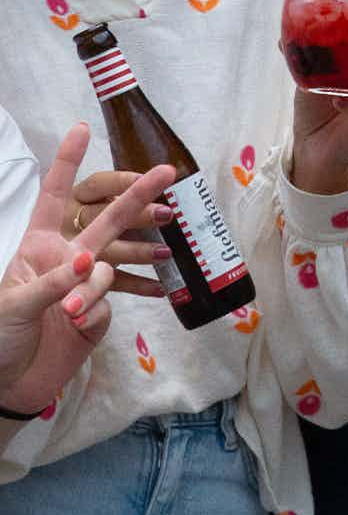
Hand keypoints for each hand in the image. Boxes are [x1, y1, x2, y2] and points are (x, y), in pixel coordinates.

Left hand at [0, 124, 174, 415]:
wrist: (10, 385)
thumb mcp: (14, 304)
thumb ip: (52, 281)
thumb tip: (87, 261)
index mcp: (39, 245)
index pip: (55, 196)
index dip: (67, 163)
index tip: (82, 129)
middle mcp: (67, 257)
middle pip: (106, 220)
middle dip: (135, 196)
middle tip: (165, 173)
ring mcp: (86, 284)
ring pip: (110, 267)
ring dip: (96, 287)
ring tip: (71, 314)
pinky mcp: (98, 313)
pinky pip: (112, 302)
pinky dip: (99, 312)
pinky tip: (96, 320)